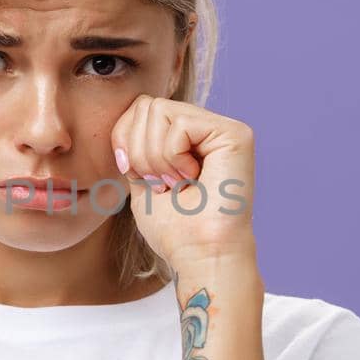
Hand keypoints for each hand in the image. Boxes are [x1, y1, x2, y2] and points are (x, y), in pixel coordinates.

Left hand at [109, 93, 256, 268]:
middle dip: (138, 150)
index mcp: (185, 137)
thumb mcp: (141, 177)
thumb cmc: (174, 229)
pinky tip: (192, 179)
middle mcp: (205, 127)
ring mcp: (221, 128)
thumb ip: (135, 143)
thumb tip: (128, 114)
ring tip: (176, 184)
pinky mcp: (235, 133)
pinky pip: (179, 122)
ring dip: (155, 157)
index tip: (138, 176)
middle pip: (145, 104)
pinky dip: (173, 156)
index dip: (125, 140)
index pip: (139, 108)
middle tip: (162, 183)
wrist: (200, 254)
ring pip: (158, 110)